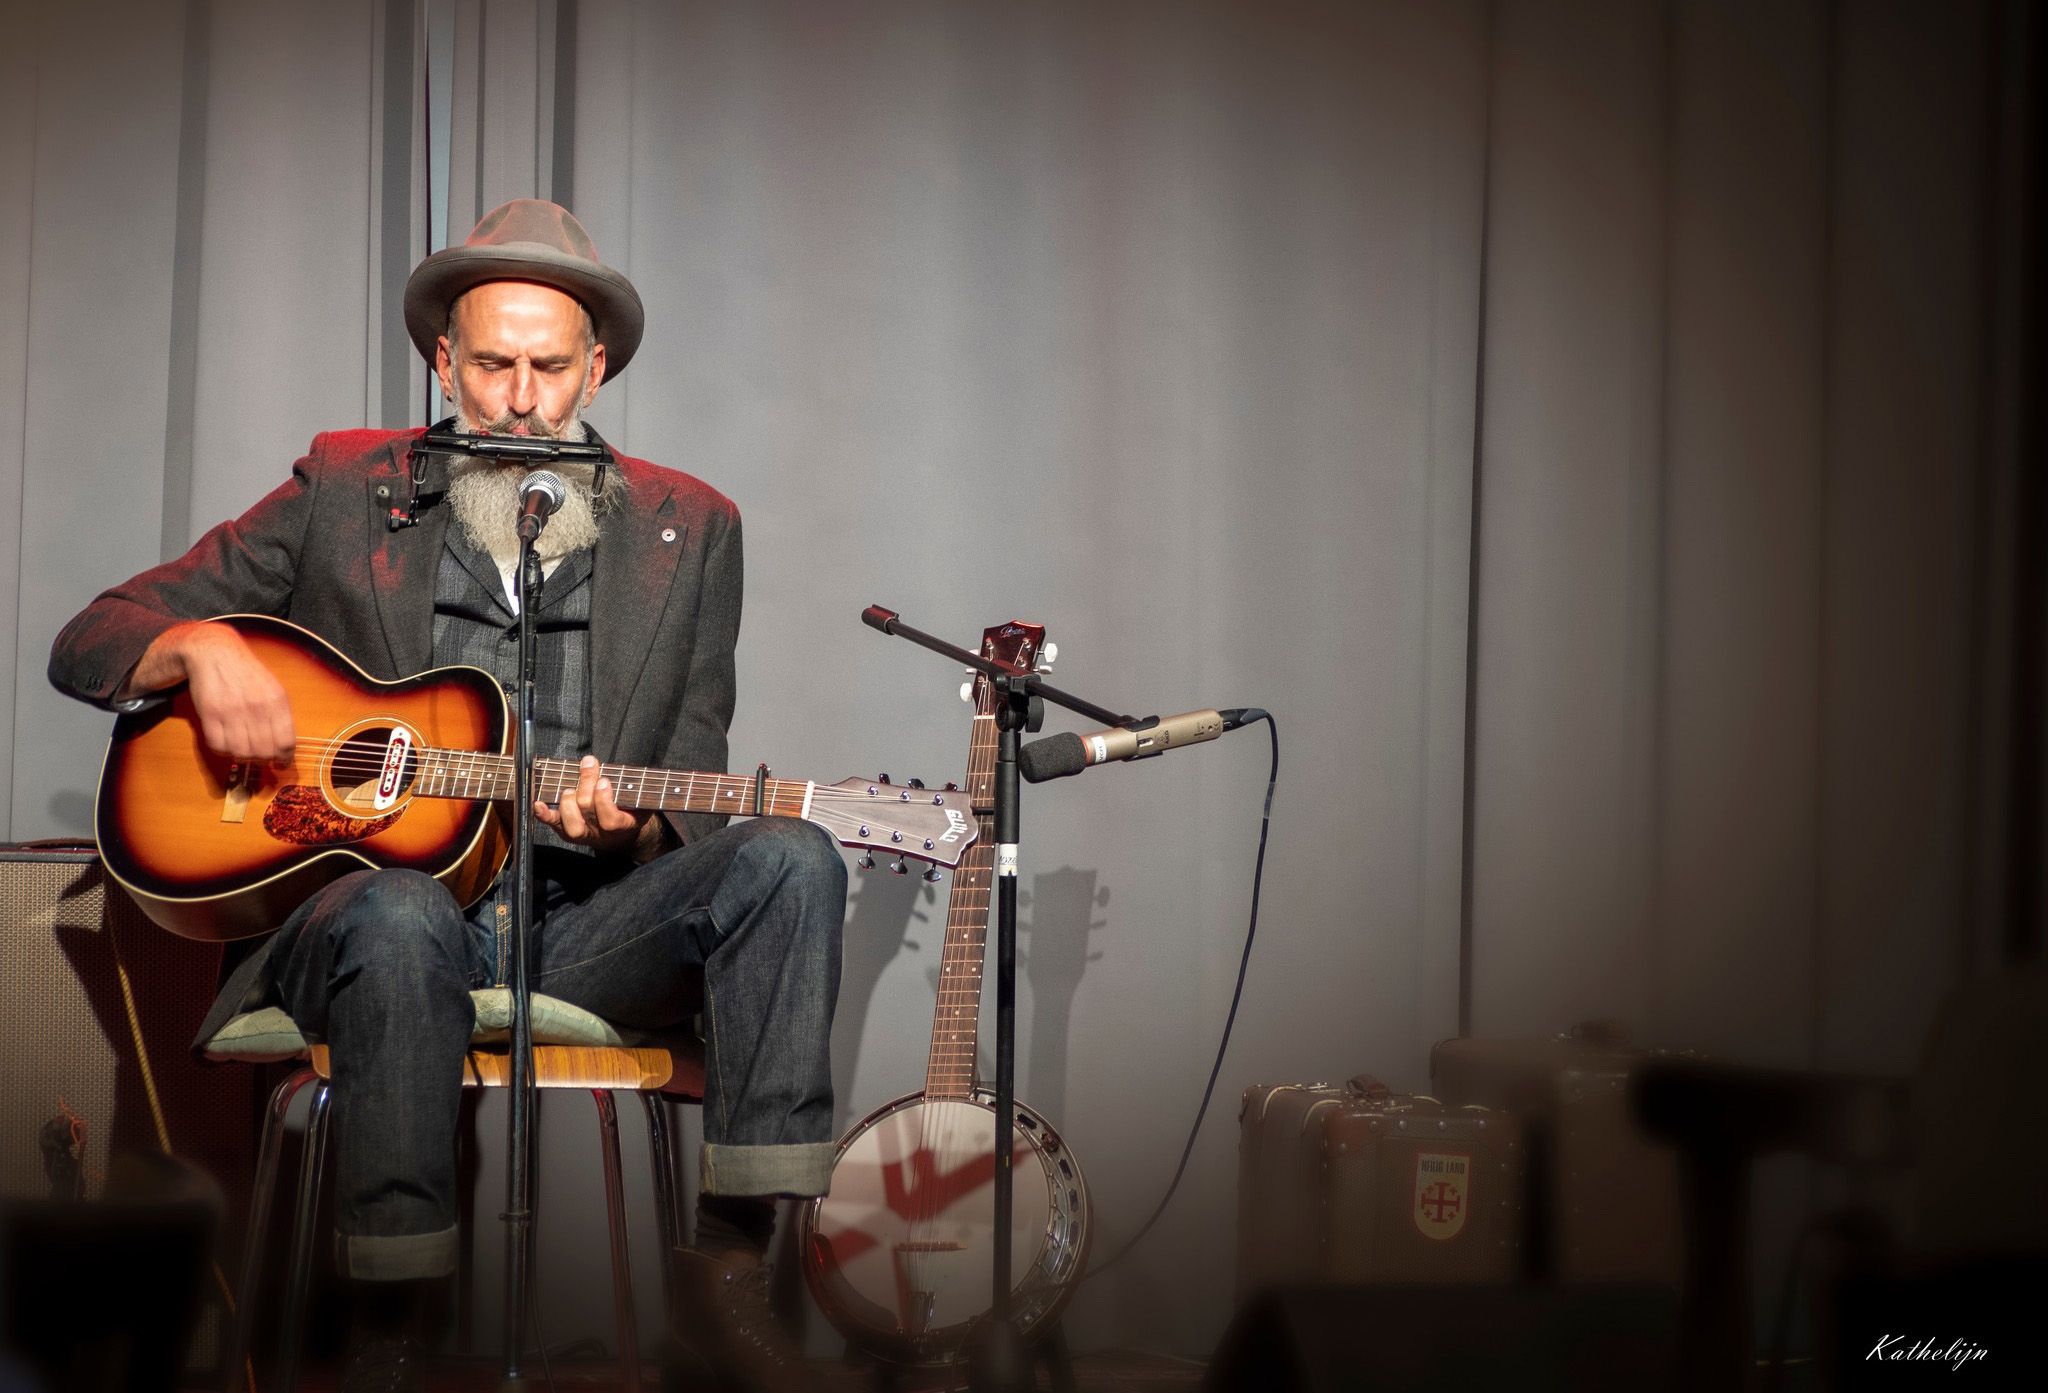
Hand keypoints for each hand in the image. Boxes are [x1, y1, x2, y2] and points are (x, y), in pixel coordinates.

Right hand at [153, 622, 295, 762]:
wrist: (216, 653)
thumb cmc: (247, 674)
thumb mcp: (273, 689)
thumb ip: (280, 717)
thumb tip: (285, 749)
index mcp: (276, 700)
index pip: (286, 742)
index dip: (284, 758)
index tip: (281, 763)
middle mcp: (256, 706)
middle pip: (264, 751)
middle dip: (263, 759)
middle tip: (259, 756)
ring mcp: (232, 710)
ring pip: (241, 752)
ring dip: (242, 757)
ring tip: (243, 748)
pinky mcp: (210, 713)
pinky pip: (218, 746)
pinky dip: (223, 750)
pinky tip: (227, 742)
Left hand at [534, 754, 646, 852]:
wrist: (621, 835)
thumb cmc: (632, 810)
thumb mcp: (643, 801)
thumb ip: (640, 789)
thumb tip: (631, 775)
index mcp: (624, 826)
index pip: (611, 820)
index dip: (604, 800)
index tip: (604, 781)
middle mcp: (601, 833)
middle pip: (588, 810)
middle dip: (586, 784)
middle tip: (589, 766)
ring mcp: (583, 834)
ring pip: (571, 822)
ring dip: (569, 799)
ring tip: (573, 786)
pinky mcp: (567, 832)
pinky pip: (554, 825)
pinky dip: (544, 814)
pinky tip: (538, 804)